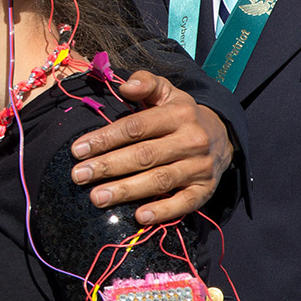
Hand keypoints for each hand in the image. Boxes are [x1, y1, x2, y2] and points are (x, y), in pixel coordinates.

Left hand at [68, 70, 231, 224]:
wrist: (223, 136)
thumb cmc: (181, 114)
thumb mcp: (167, 92)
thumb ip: (145, 83)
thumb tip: (126, 86)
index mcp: (178, 115)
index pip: (136, 127)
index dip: (105, 138)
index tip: (78, 149)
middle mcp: (191, 141)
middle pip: (144, 156)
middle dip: (108, 166)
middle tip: (79, 176)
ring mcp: (199, 167)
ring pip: (159, 180)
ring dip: (126, 190)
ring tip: (97, 197)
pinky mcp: (205, 190)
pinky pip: (184, 203)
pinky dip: (163, 211)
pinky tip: (140, 217)